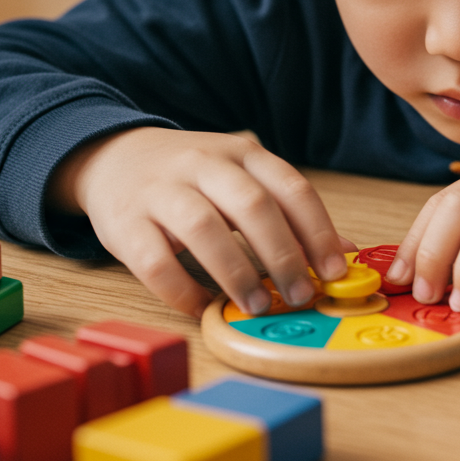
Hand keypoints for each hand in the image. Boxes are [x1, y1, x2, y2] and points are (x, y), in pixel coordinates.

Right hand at [48, 127, 350, 317]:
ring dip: (236, 273)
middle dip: (282, 255)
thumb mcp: (244, 180)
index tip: (333, 271)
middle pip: (252, 205)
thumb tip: (346, 252)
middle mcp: (203, 164)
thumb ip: (289, 213)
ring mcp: (161, 189)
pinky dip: (182, 291)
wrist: (113, 158)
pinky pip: (154, 260)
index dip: (318, 231)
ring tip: (256, 306)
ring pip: (203, 229)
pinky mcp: (125, 221)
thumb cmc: (192, 179)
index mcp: (243, 153)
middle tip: (299, 296)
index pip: (291, 188)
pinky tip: (202, 307)